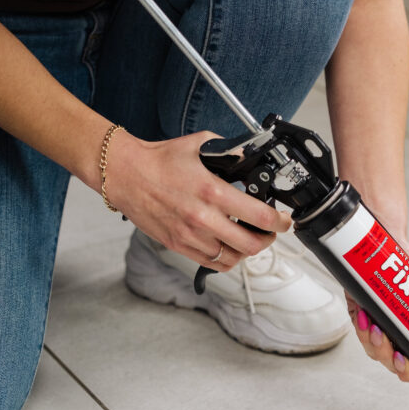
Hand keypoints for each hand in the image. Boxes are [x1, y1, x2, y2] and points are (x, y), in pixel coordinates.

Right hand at [104, 130, 291, 270]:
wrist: (124, 174)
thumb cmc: (159, 160)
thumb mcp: (200, 145)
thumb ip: (228, 152)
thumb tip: (248, 156)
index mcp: (212, 192)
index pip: (259, 216)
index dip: (280, 222)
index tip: (284, 220)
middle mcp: (202, 218)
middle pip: (251, 245)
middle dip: (268, 239)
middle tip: (271, 231)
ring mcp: (190, 236)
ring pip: (233, 258)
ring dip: (247, 251)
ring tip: (249, 239)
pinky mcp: (178, 245)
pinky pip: (213, 264)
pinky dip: (227, 259)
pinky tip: (229, 247)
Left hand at [348, 235, 408, 382]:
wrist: (395, 246)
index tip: (407, 364)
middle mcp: (394, 336)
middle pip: (390, 363)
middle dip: (390, 359)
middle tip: (395, 352)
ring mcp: (375, 327)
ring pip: (371, 349)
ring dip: (374, 343)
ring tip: (377, 330)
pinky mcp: (357, 313)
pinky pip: (358, 328)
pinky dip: (360, 326)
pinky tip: (364, 318)